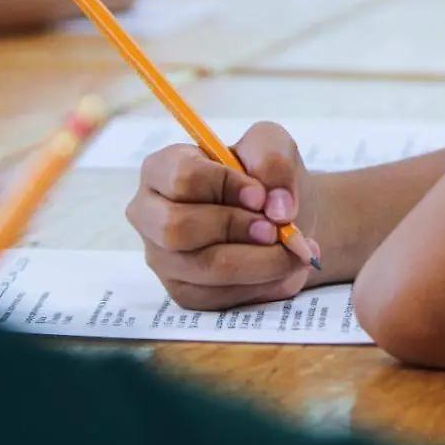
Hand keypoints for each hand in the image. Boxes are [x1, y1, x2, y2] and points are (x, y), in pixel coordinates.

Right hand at [126, 122, 320, 310]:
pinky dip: (262, 285)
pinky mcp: (184, 291)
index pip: (180, 178)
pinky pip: (220, 297)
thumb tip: (278, 208)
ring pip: (204, 268)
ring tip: (294, 250)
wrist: (278, 218)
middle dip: (236, 229)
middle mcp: (150, 215)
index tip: (261, 195)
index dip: (225, 186)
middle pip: (177, 229)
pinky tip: (283, 269)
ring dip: (260, 261)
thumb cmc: (263, 178)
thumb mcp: (273, 147)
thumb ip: (274, 161)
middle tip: (277, 229)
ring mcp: (163, 258)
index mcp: (161, 170)